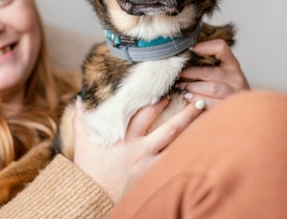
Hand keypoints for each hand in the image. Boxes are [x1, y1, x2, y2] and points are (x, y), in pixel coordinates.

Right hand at [72, 96, 204, 202]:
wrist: (92, 196)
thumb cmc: (89, 170)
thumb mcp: (83, 143)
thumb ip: (82, 120)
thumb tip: (81, 99)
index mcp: (123, 135)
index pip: (144, 112)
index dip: (158, 100)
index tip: (169, 90)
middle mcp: (139, 147)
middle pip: (168, 126)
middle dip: (184, 112)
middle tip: (195, 99)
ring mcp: (149, 164)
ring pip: (178, 146)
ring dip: (192, 132)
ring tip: (205, 122)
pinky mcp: (154, 178)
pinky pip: (175, 164)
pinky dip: (189, 156)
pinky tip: (203, 149)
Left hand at [177, 39, 248, 108]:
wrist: (244, 113)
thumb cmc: (225, 90)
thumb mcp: (222, 74)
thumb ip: (207, 64)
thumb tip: (186, 54)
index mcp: (232, 65)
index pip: (221, 48)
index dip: (204, 46)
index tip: (190, 49)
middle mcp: (236, 78)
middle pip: (210, 71)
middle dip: (190, 73)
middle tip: (178, 74)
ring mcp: (234, 94)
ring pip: (212, 88)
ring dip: (192, 87)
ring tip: (180, 86)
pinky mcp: (230, 108)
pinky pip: (212, 104)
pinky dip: (198, 100)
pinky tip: (189, 98)